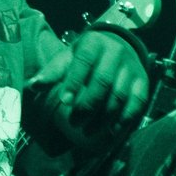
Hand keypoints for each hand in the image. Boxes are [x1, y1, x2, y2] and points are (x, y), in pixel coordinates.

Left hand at [32, 31, 149, 137]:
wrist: (118, 45)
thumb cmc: (86, 55)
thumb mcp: (68, 57)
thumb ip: (52, 72)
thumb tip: (31, 86)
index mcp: (93, 43)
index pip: (83, 62)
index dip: (74, 82)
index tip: (64, 101)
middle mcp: (115, 52)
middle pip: (102, 82)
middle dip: (87, 106)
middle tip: (74, 123)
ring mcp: (131, 67)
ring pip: (118, 95)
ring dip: (103, 117)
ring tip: (87, 132)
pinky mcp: (143, 81)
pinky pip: (137, 102)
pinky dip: (125, 118)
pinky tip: (112, 130)